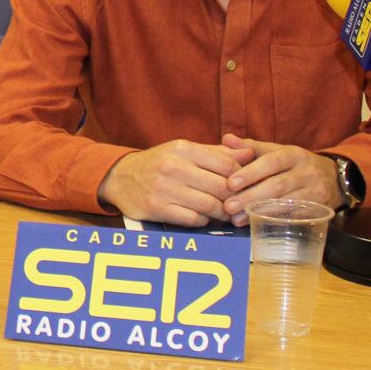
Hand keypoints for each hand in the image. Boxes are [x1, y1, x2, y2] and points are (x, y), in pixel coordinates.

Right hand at [97, 138, 256, 227]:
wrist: (120, 177)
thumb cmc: (159, 163)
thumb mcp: (184, 151)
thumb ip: (217, 153)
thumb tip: (250, 154)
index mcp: (183, 149)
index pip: (226, 165)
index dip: (241, 179)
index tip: (245, 186)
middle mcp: (173, 167)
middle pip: (221, 187)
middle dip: (235, 199)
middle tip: (241, 204)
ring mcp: (164, 189)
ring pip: (209, 206)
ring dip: (222, 213)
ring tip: (226, 213)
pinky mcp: (157, 209)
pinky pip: (193, 219)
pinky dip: (203, 220)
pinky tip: (203, 216)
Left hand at [220, 133, 339, 223]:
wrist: (332, 177)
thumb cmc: (293, 164)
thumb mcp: (276, 151)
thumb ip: (251, 147)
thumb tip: (226, 139)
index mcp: (293, 154)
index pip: (272, 161)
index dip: (251, 172)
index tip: (230, 183)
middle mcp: (306, 172)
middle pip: (278, 185)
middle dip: (251, 196)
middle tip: (228, 206)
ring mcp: (315, 191)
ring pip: (286, 203)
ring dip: (259, 212)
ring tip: (236, 218)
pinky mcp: (318, 209)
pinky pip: (295, 216)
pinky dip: (274, 220)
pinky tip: (256, 224)